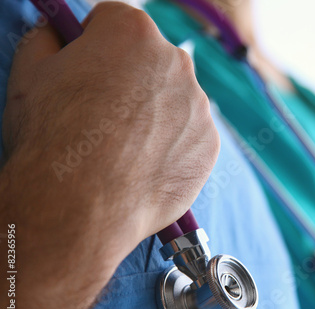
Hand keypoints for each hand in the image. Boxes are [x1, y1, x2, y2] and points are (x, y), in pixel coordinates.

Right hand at [1, 2, 218, 308]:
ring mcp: (198, 105)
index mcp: (132, 32)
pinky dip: (173, 147)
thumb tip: (55, 33)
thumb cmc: (53, 137)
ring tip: (124, 148)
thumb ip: (47, 40)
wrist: (83, 204)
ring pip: (174, 101)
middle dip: (131, 80)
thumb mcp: (30, 74)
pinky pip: (191, 137)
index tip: (88, 67)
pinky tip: (145, 166)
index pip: (115, 23)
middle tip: (105, 115)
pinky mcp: (209, 143)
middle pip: (151, 62)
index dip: (95, 45)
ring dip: (156, 116)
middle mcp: (175, 62)